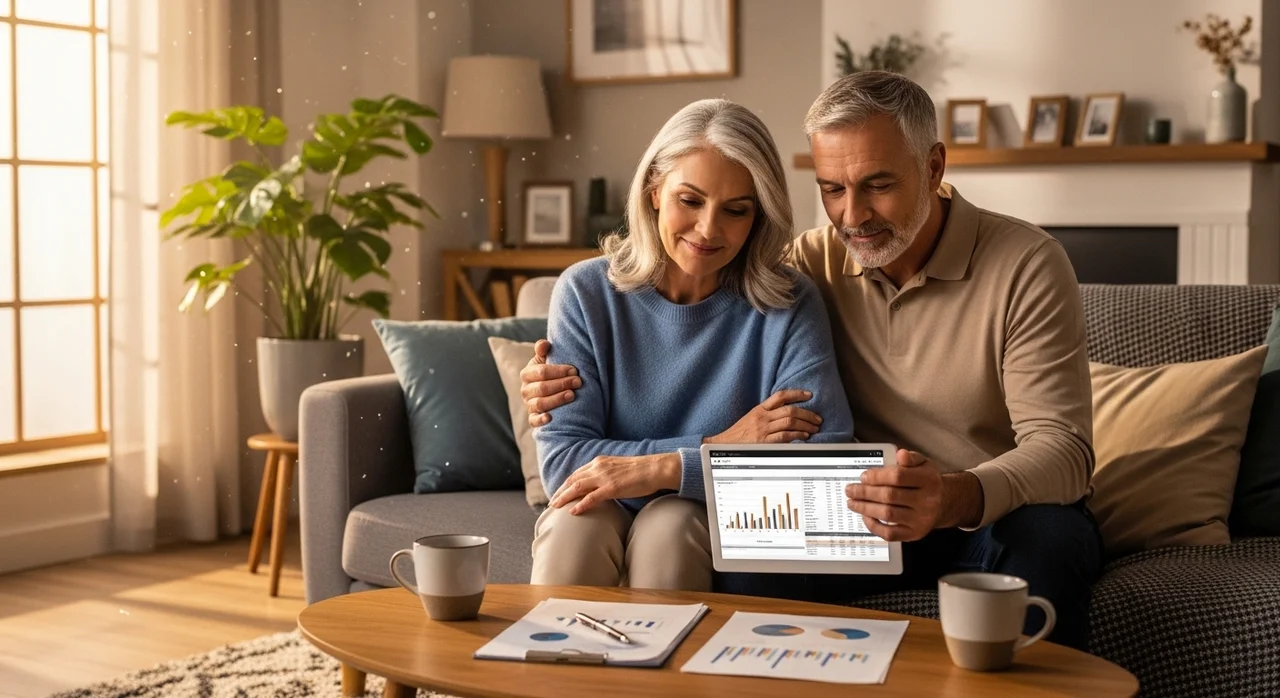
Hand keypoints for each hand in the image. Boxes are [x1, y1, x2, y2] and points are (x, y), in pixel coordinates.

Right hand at [519, 340, 580, 426]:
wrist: (551, 388)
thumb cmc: (552, 371)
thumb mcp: (546, 358)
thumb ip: (543, 349)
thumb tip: (544, 345)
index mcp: (527, 374)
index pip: (541, 372)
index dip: (559, 371)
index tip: (574, 370)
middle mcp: (525, 390)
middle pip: (542, 388)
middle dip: (562, 384)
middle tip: (578, 382)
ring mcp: (529, 405)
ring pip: (540, 404)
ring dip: (557, 399)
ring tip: (572, 395)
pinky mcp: (533, 418)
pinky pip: (533, 421)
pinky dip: (540, 420)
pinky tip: (550, 417)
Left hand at [548, 453, 681, 514]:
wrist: (655, 468)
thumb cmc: (640, 471)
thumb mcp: (618, 468)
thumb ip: (606, 474)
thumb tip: (599, 485)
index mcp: (599, 461)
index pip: (577, 473)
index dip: (566, 484)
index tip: (559, 493)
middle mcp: (598, 467)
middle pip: (572, 480)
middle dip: (560, 492)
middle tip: (551, 503)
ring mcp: (604, 477)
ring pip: (577, 487)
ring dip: (564, 497)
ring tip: (555, 507)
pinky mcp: (612, 488)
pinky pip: (591, 497)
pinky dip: (580, 504)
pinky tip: (573, 512)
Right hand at [704, 390, 822, 443]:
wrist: (724, 445)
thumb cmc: (739, 433)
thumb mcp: (751, 418)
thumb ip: (767, 414)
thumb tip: (788, 414)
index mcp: (760, 409)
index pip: (780, 396)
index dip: (796, 394)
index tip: (809, 395)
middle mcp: (762, 417)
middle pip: (790, 410)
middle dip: (807, 414)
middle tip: (818, 419)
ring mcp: (763, 429)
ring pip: (790, 422)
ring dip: (805, 425)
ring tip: (814, 428)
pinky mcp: (764, 442)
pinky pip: (785, 436)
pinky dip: (797, 435)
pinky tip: (804, 436)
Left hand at [843, 449, 942, 541]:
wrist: (945, 503)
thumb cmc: (927, 481)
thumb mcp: (924, 464)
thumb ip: (910, 458)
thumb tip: (900, 454)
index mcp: (929, 480)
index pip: (898, 477)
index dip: (877, 476)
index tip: (863, 476)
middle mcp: (927, 501)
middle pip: (889, 496)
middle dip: (865, 492)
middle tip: (850, 490)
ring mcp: (921, 520)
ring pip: (887, 514)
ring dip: (865, 508)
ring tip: (852, 502)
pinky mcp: (915, 534)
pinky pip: (890, 533)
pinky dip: (874, 526)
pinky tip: (865, 516)